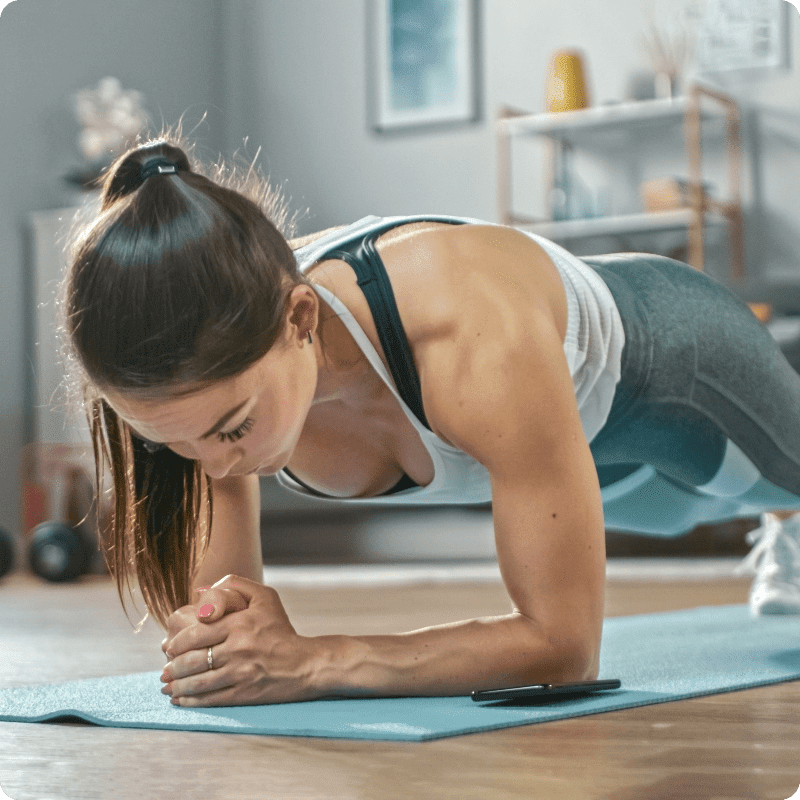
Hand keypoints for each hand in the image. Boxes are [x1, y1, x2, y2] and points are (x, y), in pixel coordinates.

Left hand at [160, 575, 320, 706]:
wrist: (305, 663)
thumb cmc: (281, 629)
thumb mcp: (264, 596)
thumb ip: (233, 586)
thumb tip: (199, 592)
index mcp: (239, 624)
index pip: (195, 633)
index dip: (176, 642)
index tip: (169, 647)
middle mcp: (237, 648)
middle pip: (192, 659)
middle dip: (172, 666)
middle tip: (165, 668)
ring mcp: (240, 673)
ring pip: (197, 681)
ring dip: (177, 685)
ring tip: (167, 685)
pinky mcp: (244, 693)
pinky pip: (210, 698)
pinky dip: (191, 701)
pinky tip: (180, 700)